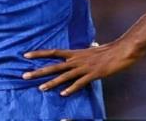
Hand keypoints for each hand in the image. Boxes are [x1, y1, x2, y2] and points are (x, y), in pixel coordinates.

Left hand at [22, 40, 144, 95]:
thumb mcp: (90, 51)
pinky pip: (80, 83)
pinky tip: (63, 94)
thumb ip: (80, 56)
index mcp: (74, 53)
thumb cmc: (106, 51)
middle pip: (53, 66)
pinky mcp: (93, 75)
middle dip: (38, 71)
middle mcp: (76, 60)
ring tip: (39, 88)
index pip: (53, 52)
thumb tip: (75, 57)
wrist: (121, 51)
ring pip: (64, 76)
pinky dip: (71, 89)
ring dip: (51, 83)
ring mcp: (84, 67)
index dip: (39, 53)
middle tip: (24, 75)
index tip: (25, 54)